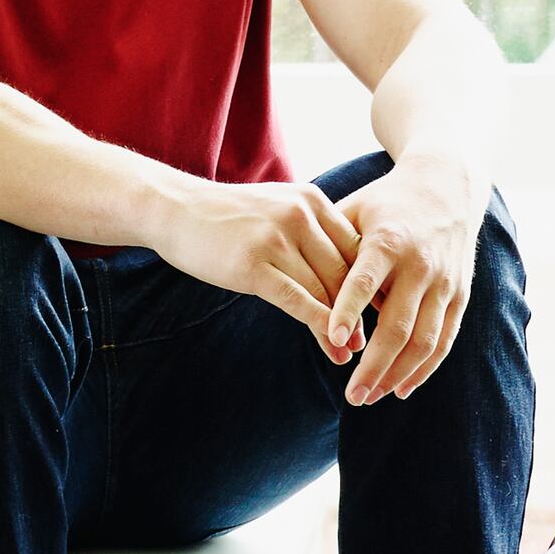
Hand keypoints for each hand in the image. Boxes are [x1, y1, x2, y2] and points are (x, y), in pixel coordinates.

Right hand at [155, 177, 359, 351]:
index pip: (355, 248)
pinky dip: (319, 326)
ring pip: (324, 290)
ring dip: (340, 327)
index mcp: (313, 201)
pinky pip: (297, 300)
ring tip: (350, 352)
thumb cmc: (230, 217)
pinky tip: (332, 347)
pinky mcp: (253, 264)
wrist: (176, 209)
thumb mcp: (279, 210)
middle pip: (344, 272)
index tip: (378, 312)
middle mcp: (301, 215)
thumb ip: (312, 233)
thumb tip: (344, 276)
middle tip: (368, 341)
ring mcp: (277, 239)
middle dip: (358, 311)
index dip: (369, 284)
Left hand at [324, 153, 488, 407]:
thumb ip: (329, 246)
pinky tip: (400, 388)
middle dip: (374, 365)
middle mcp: (420, 265)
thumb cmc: (385, 203)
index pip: (366, 281)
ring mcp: (444, 283)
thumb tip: (294, 280)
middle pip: (398, 324)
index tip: (333, 339)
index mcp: (389, 241)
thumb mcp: (354, 210)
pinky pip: (444, 341)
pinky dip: (424, 369)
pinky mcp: (460, 295)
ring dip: (397, 375)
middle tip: (351, 395)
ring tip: (370, 396)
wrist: (448, 188)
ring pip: (424, 340)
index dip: (350, 310)